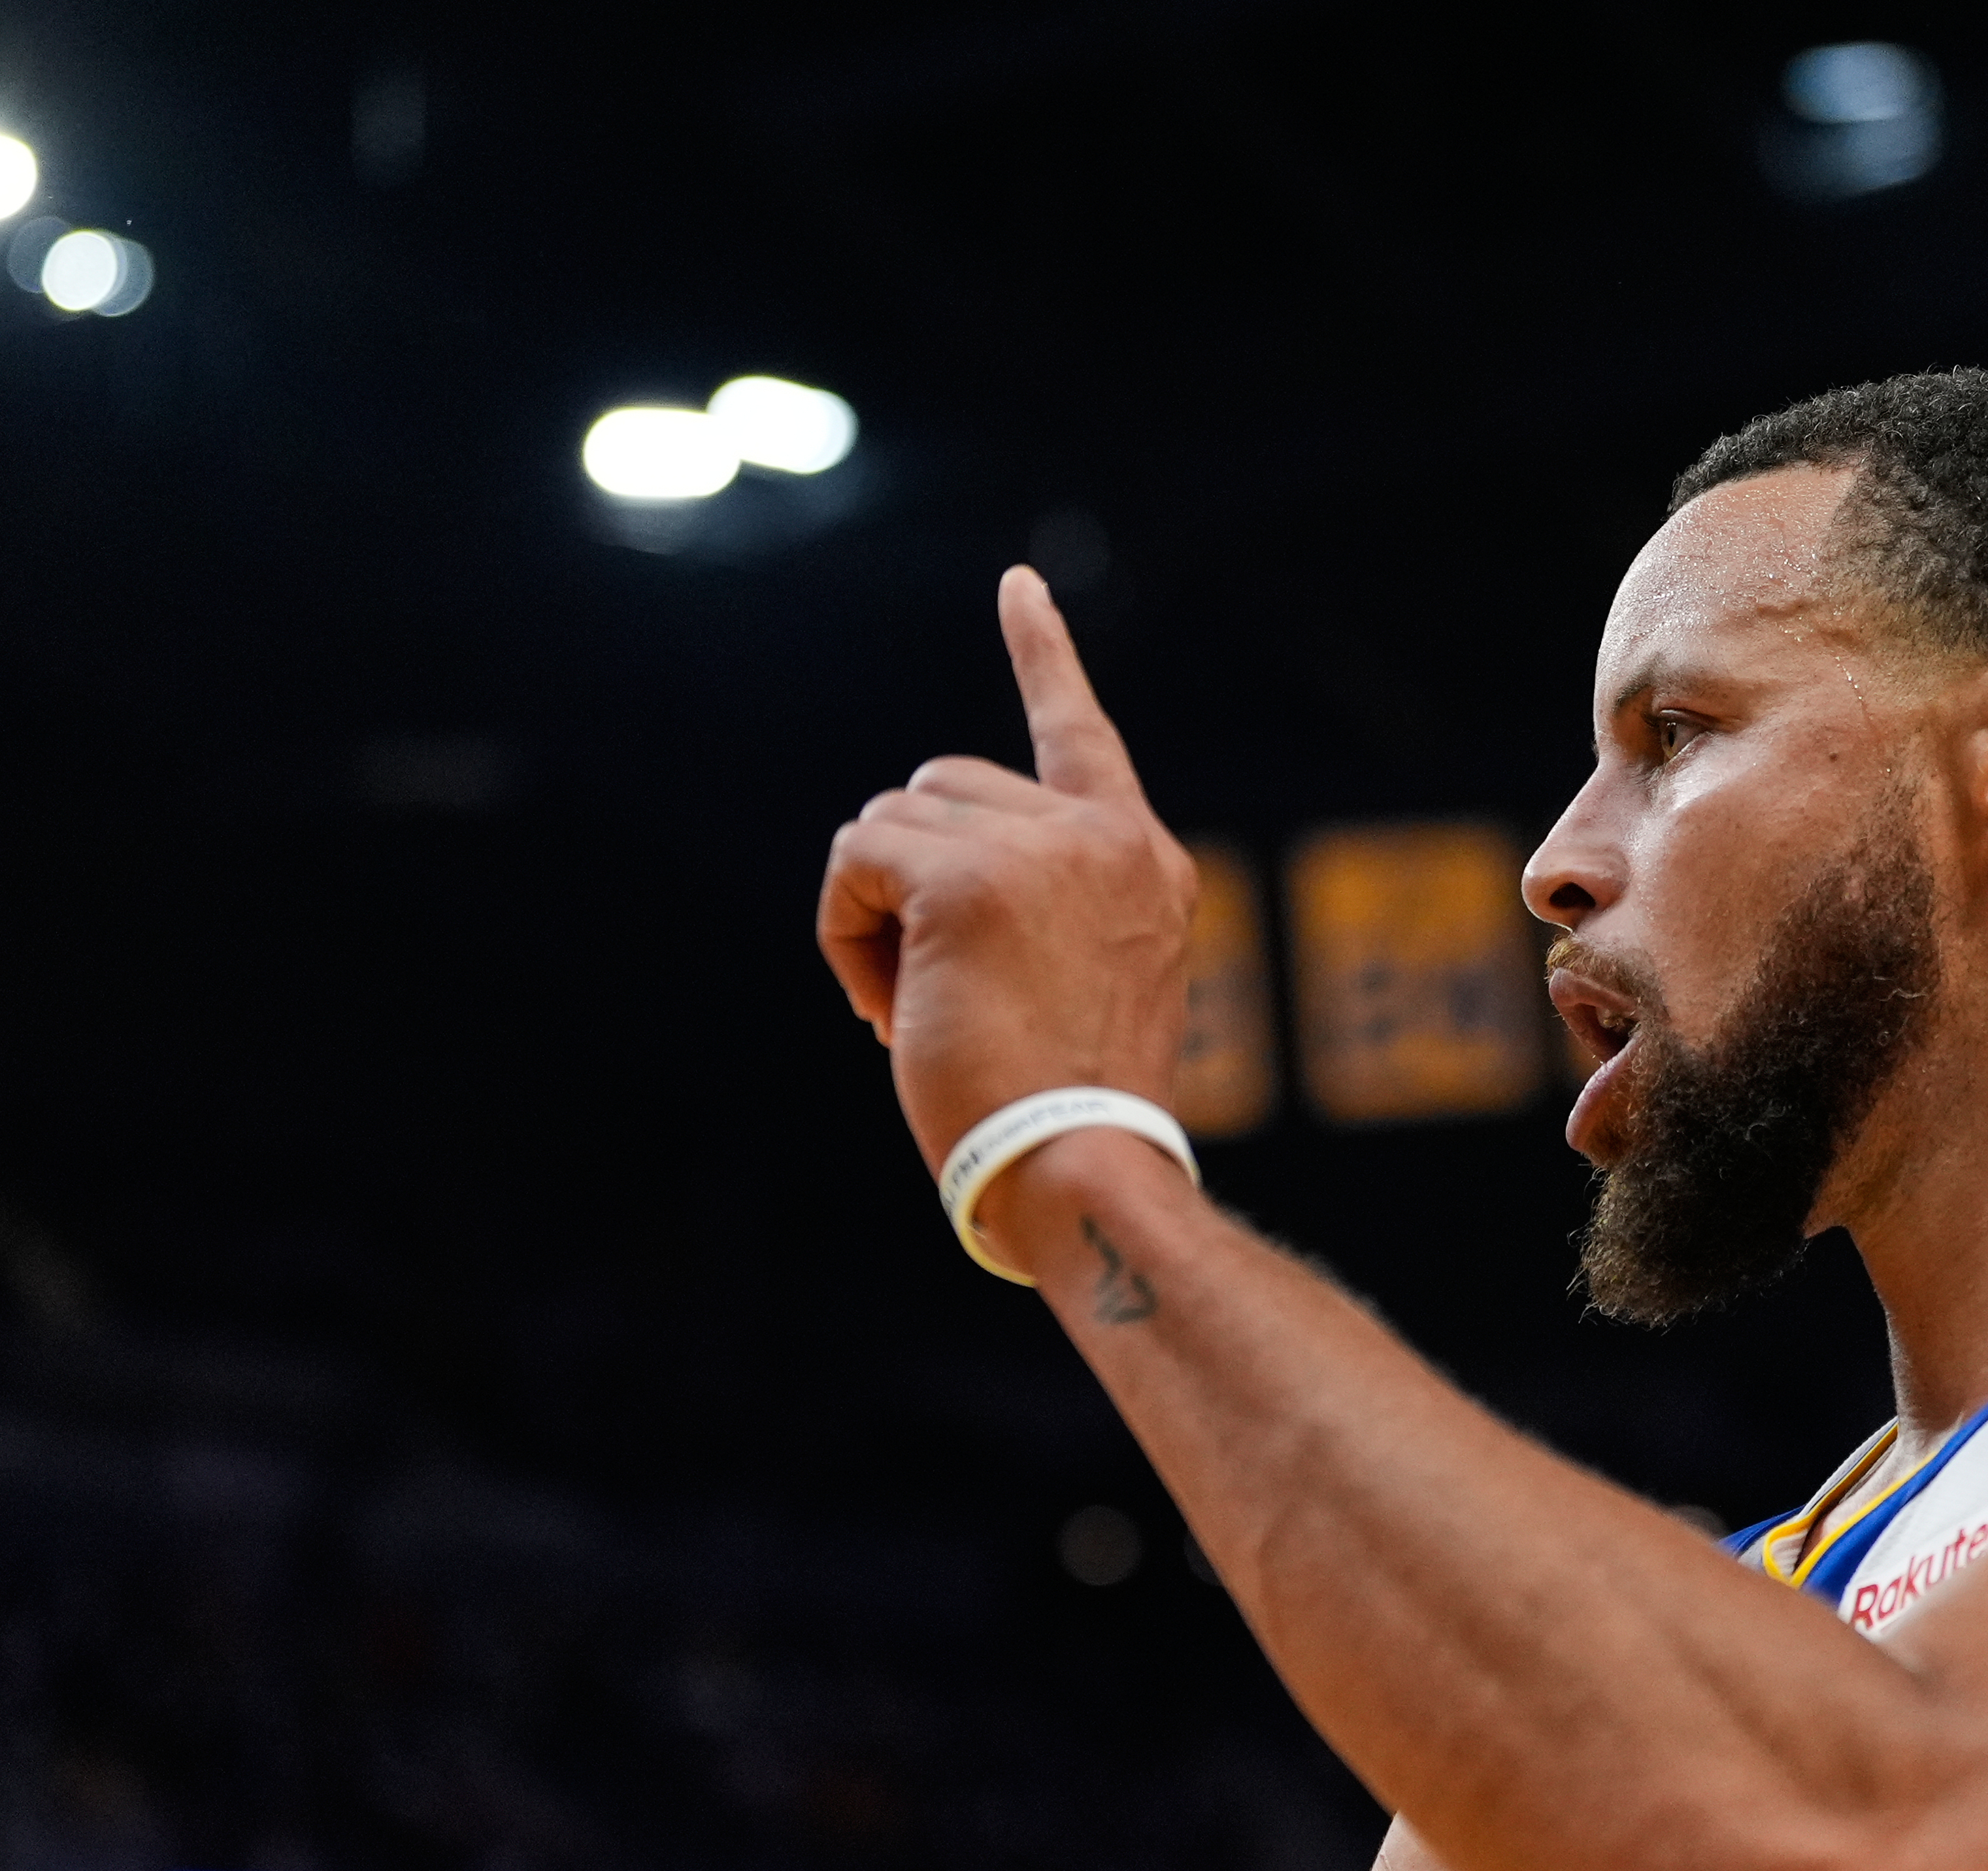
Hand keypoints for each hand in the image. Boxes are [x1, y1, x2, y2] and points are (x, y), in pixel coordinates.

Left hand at [816, 567, 1197, 1175]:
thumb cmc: (1064, 1114)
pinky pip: (857, 860)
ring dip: (871, 913)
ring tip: (903, 1011)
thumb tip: (908, 871)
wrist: (1082, 1169)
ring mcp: (1045, 852)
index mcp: (1145, 864)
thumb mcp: (1078, 984)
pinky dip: (842, 930)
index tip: (1019, 585)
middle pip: (946, 786)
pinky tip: (879, 1009)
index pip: (1079, 733)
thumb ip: (1033, 905)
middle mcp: (1106, 840)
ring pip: (893, 820)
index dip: (1042, 655)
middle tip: (916, 989)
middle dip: (909, 874)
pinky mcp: (971, 883)